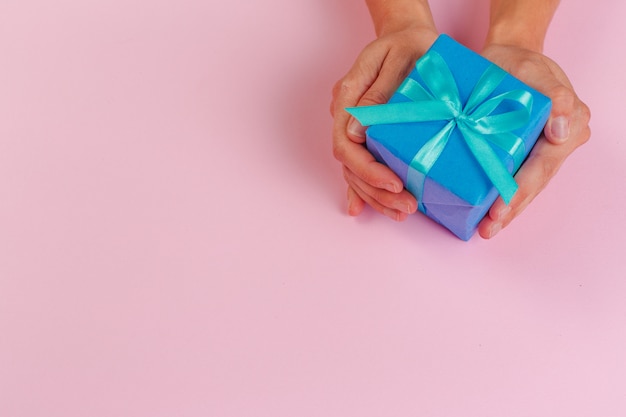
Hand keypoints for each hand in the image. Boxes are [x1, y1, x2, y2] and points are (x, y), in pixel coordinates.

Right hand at [330, 27, 437, 220]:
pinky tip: (362, 209)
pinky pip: (359, 166)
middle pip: (350, 165)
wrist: (409, 38)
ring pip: (354, 171)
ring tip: (401, 212)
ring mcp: (354, 127)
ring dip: (375, 196)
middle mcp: (346, 116)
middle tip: (406, 206)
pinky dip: (363, 189)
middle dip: (376, 191)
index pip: (346, 144)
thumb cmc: (409, 44)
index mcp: (348, 97)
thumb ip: (377, 93)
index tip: (394, 183)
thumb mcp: (398, 60)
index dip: (367, 169)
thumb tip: (357, 131)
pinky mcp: (366, 134)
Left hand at [477, 44, 590, 237]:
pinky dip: (501, 196)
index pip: (542, 167)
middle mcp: (558, 144)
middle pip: (535, 184)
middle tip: (489, 229)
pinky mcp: (522, 152)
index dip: (520, 191)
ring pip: (526, 187)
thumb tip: (564, 131)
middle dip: (511, 209)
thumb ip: (555, 97)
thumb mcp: (536, 72)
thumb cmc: (522, 63)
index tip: (500, 210)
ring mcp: (541, 151)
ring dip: (507, 211)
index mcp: (569, 127)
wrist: (507, 58)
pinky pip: (514, 177)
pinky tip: (484, 213)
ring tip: (486, 230)